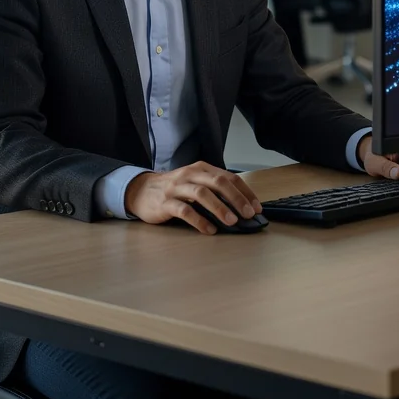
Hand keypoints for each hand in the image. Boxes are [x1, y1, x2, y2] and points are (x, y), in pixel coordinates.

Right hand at [124, 161, 263, 234]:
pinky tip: (210, 230)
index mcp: (201, 169)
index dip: (244, 192)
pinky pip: (184, 211)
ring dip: (219, 208)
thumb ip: (213, 190)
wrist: (141, 191)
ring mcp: (176, 188)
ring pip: (202, 194)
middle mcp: (190, 175)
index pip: (228, 177)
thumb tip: (240, 207)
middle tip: (249, 214)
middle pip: (218, 182)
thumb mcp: (194, 183)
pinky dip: (199, 221)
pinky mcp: (165, 203)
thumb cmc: (173, 189)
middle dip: (236, 198)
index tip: (257, 207)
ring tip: (232, 221)